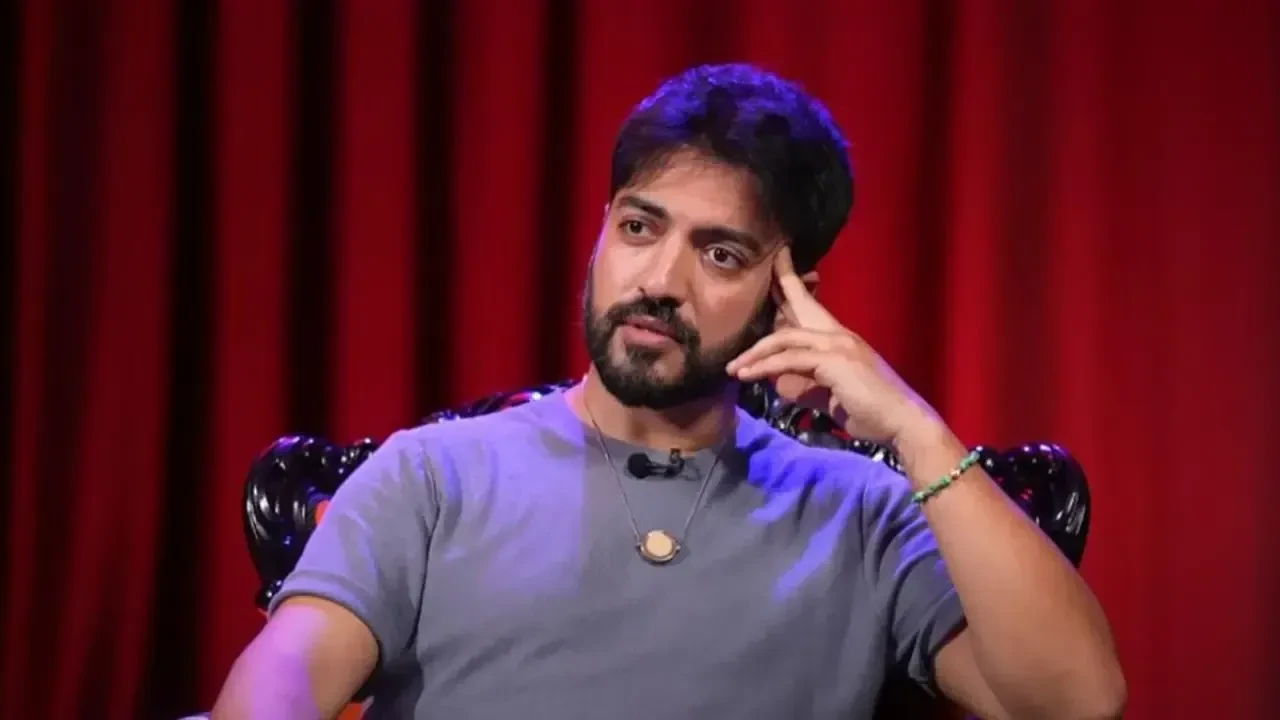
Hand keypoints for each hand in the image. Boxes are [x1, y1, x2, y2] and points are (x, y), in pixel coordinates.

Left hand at [725, 247, 941, 448]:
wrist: (902, 423)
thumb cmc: (870, 412)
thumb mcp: (830, 395)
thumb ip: (806, 384)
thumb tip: (779, 383)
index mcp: (840, 338)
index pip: (811, 306)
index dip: (792, 285)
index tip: (778, 265)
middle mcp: (838, 334)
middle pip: (800, 303)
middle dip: (780, 283)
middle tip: (762, 265)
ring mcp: (838, 344)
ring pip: (785, 336)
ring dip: (755, 352)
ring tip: (734, 366)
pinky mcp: (834, 360)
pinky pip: (790, 359)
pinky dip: (766, 367)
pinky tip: (748, 375)